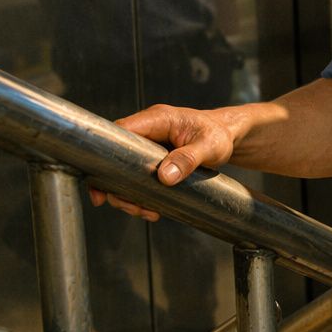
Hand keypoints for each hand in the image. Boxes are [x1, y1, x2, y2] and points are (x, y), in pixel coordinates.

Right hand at [88, 104, 239, 221]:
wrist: (230, 136)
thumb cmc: (219, 134)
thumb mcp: (210, 146)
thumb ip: (188, 159)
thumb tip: (165, 176)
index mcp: (157, 119)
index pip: (118, 132)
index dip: (104, 157)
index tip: (101, 187)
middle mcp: (148, 130)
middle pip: (116, 157)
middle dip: (118, 186)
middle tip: (131, 207)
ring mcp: (148, 145)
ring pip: (124, 171)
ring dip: (129, 194)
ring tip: (146, 211)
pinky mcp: (152, 158)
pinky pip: (137, 176)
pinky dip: (140, 193)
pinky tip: (151, 207)